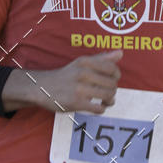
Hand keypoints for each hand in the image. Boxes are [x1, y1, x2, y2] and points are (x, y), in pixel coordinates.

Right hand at [2, 50, 122, 113]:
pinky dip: (102, 109)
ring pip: (107, 96)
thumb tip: (120, 53)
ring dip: (109, 100)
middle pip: (112, 84)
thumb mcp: (81, 63)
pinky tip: (98, 107)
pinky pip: (98, 108)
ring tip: (105, 101)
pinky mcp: (76, 102)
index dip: (117, 76)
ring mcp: (79, 88)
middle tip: (107, 92)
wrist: (42, 88)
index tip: (112, 80)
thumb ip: (101, 58)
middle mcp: (83, 73)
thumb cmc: (66, 75)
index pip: (112, 68)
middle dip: (113, 90)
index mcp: (85, 62)